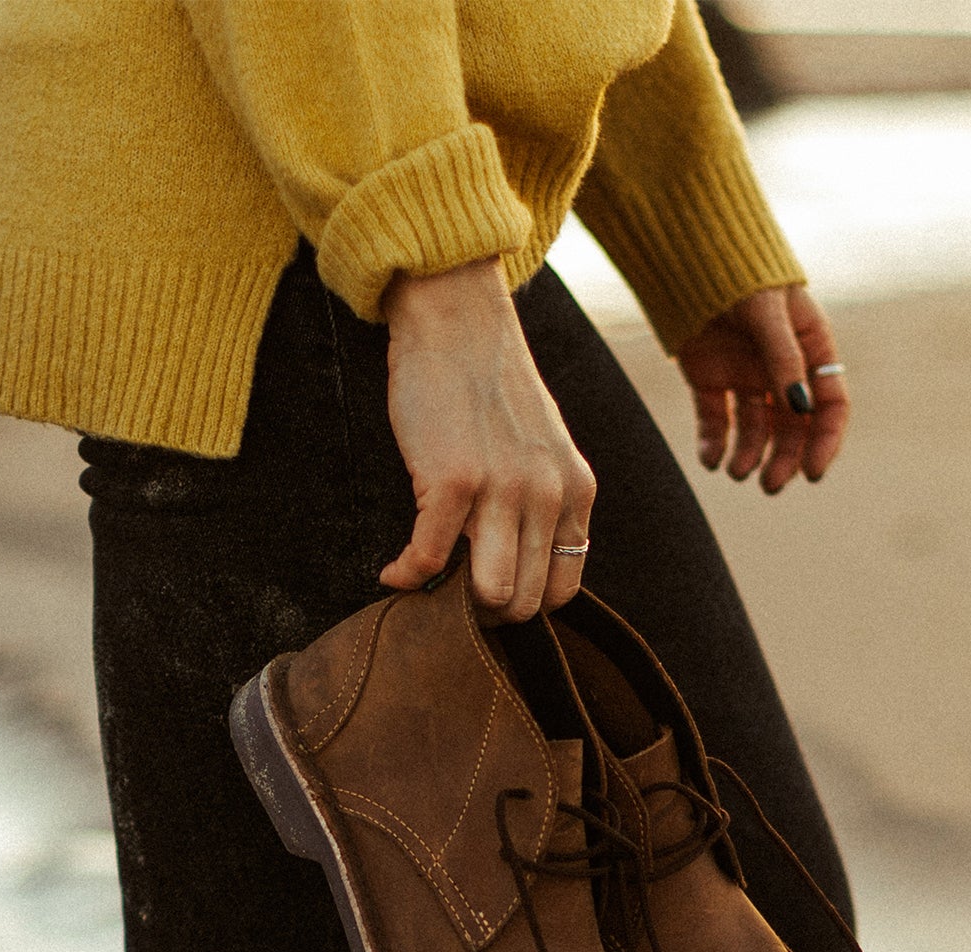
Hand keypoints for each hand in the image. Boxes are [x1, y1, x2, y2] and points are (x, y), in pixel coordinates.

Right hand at [380, 259, 596, 619]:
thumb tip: (518, 564)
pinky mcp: (452, 480)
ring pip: (492, 594)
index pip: (563, 590)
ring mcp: (503, 489)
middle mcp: (549, 495)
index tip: (490, 596)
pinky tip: (394, 572)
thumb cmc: (488, 385)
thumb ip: (544, 503)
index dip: (524, 605)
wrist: (456, 318)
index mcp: (576, 492)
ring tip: (429, 591)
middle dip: (485, 615)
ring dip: (453, 607)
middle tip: (452, 603)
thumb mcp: (543, 448)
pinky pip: (431, 560)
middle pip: (527, 602)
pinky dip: (406, 576)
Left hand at [676, 284, 847, 492]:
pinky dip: (714, 443)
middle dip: (783, 458)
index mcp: (809, 348)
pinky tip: (711, 460)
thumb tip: (801, 411)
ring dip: (749, 456)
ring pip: (755, 430)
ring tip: (736, 472)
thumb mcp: (767, 312)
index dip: (824, 441)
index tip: (812, 473)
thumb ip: (784, 358)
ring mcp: (745, 375)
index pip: (828, 405)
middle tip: (769, 485)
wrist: (685, 253)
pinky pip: (716, 421)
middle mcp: (781, 368)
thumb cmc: (738, 272)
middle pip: (791, 427)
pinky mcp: (710, 380)